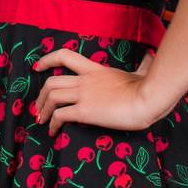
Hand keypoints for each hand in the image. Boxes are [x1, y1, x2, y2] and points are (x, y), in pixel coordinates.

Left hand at [31, 50, 157, 133]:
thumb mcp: (141, 73)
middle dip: (41, 94)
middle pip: (52, 81)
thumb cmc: (148, 88)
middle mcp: (85, 80)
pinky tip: (53, 131)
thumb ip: (142, 66)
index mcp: (96, 69)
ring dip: (42, 109)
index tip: (37, 66)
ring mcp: (84, 95)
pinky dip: (52, 123)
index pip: (65, 56)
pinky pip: (60, 115)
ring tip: (41, 120)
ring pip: (52, 96)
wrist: (149, 98)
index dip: (47, 60)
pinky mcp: (85, 111)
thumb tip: (150, 57)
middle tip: (38, 106)